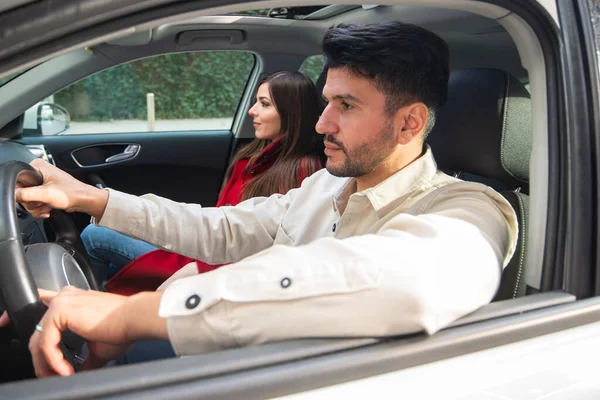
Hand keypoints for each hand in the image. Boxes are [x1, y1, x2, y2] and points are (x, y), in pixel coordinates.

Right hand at [15, 158, 108, 219]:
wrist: (83, 201)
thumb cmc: (71, 193)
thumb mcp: (46, 194)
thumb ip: (27, 194)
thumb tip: (14, 195)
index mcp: (37, 166)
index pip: (18, 180)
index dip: (24, 193)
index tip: (34, 197)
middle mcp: (38, 172)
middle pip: (22, 192)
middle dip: (33, 202)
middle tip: (43, 202)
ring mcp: (41, 183)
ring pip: (28, 199)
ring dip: (37, 206)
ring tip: (47, 206)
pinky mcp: (44, 192)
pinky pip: (35, 202)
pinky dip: (40, 208)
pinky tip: (48, 208)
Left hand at [28, 287, 166, 376]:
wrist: (134, 319)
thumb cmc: (123, 328)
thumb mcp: (98, 347)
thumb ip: (83, 357)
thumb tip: (80, 373)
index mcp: (73, 299)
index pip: (42, 303)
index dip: (20, 314)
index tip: (4, 324)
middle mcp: (65, 296)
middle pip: (38, 330)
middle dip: (39, 359)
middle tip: (51, 375)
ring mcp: (61, 302)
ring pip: (39, 339)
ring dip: (46, 363)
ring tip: (61, 375)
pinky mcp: (60, 311)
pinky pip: (46, 342)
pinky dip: (53, 360)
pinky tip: (66, 368)